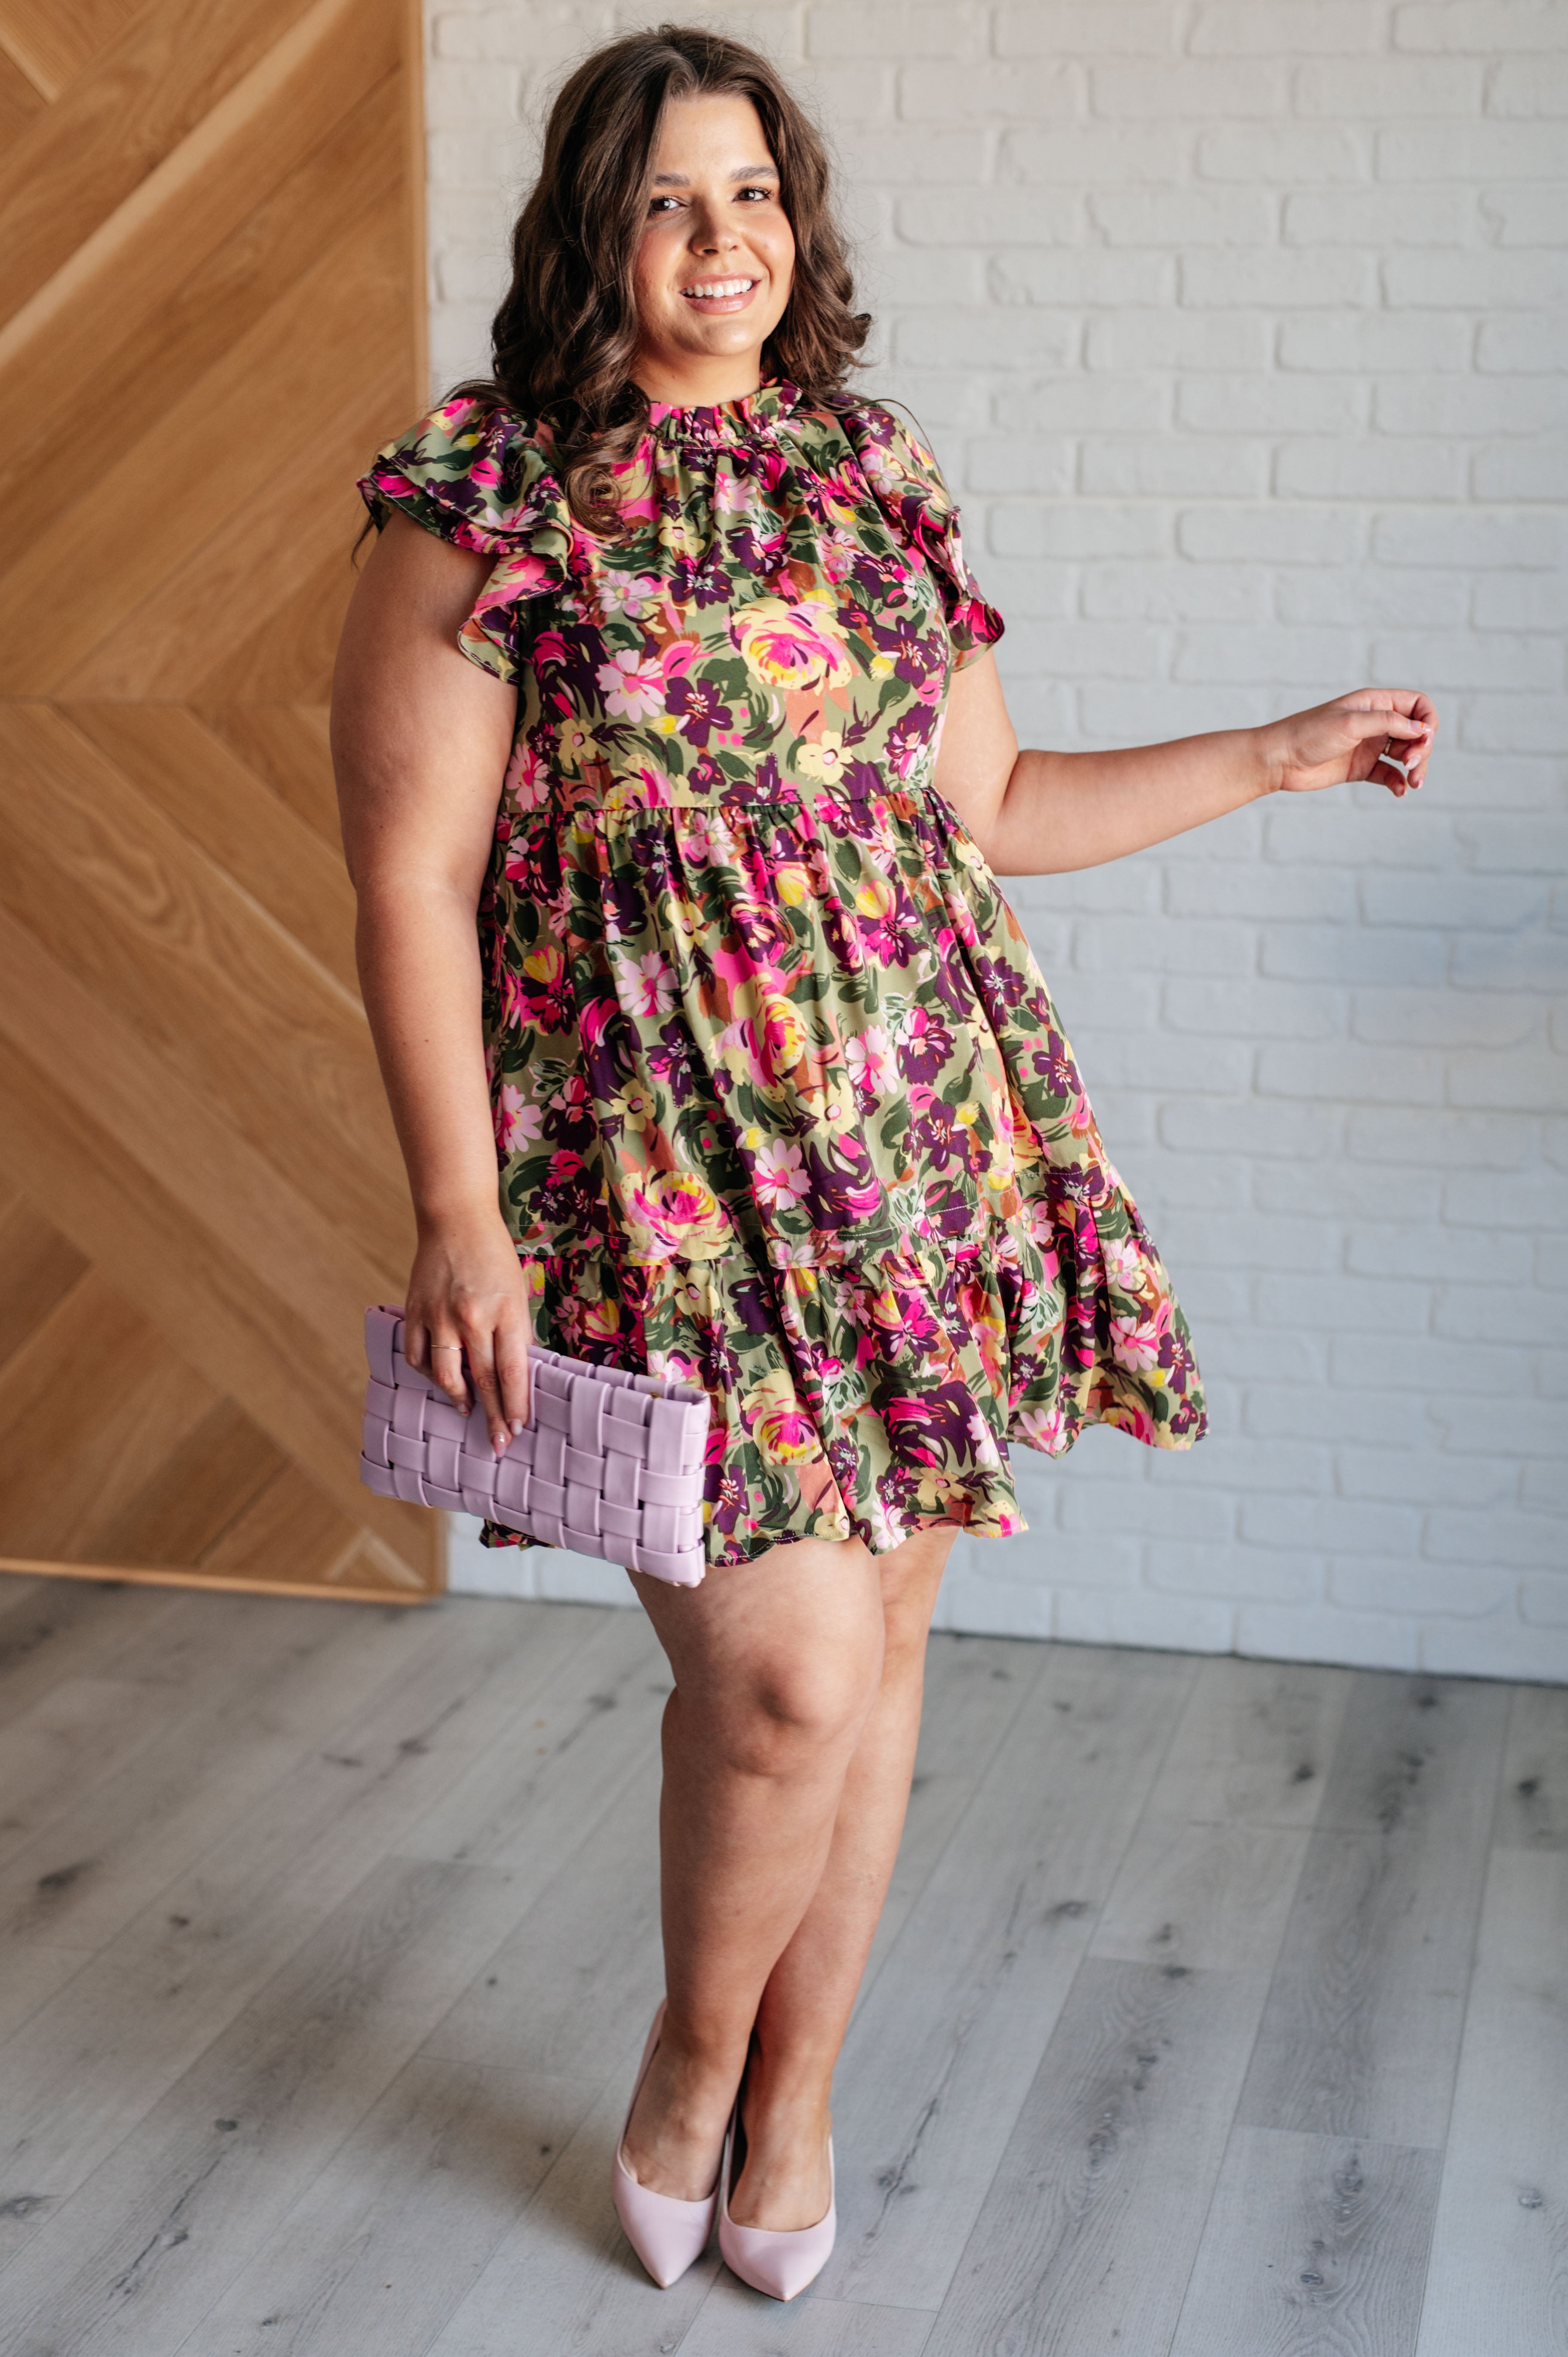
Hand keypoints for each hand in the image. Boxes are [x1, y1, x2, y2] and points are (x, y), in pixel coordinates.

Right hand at [401, 1211, 531, 1456]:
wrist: (455, 1221)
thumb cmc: (494, 1259)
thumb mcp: (517, 1294)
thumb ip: (517, 1334)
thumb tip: (519, 1377)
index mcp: (504, 1312)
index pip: (512, 1371)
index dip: (516, 1404)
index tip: (519, 1428)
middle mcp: (471, 1317)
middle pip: (482, 1380)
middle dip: (493, 1417)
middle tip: (499, 1444)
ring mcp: (439, 1315)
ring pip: (445, 1374)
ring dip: (458, 1398)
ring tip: (467, 1409)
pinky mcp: (415, 1312)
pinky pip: (418, 1356)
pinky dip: (428, 1373)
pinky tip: (441, 1379)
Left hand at [1261, 689, 1436, 799]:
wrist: (1278, 760)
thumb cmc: (1308, 734)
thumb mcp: (1350, 723)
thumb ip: (1387, 723)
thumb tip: (1422, 729)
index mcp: (1374, 703)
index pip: (1416, 705)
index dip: (1427, 721)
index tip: (1423, 739)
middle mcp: (1375, 723)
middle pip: (1416, 733)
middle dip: (1422, 749)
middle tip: (1413, 764)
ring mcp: (1369, 746)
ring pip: (1405, 755)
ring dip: (1416, 768)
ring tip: (1414, 783)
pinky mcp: (1360, 768)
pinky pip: (1388, 774)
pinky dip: (1398, 782)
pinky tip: (1399, 791)